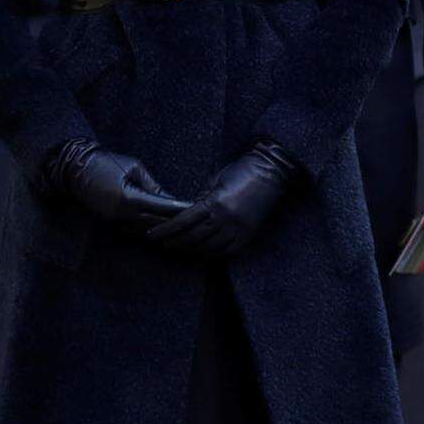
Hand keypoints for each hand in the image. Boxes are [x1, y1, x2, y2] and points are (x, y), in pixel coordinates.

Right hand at [44, 139, 185, 233]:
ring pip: (145, 229)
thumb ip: (152, 185)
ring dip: (162, 228)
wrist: (75, 168)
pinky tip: (161, 228)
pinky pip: (133, 228)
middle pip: (155, 222)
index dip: (178, 208)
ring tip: (182, 227)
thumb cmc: (106, 161)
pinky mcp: (109, 222)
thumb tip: (170, 199)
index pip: (160, 206)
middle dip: (174, 222)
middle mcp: (121, 214)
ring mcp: (114, 220)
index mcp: (128, 198)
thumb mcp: (134, 167)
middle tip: (194, 221)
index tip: (195, 208)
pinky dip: (148, 228)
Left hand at [149, 141, 299, 257]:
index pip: (184, 221)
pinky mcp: (249, 233)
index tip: (152, 235)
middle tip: (163, 244)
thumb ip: (202, 199)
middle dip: (176, 242)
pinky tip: (205, 252)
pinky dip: (214, 253)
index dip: (166, 229)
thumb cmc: (241, 170)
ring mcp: (239, 228)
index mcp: (215, 202)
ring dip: (193, 250)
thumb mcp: (216, 181)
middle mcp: (226, 218)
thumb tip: (188, 214)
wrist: (271, 170)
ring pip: (210, 247)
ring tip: (181, 248)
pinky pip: (228, 250)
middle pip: (194, 237)